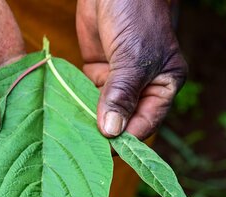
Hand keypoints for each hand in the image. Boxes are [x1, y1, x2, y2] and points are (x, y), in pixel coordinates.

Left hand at [76, 0, 187, 139]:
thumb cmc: (135, 14)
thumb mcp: (132, 57)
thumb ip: (121, 94)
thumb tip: (111, 131)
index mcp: (162, 86)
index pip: (145, 123)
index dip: (126, 140)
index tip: (104, 152)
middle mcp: (141, 88)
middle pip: (123, 122)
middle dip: (105, 136)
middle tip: (83, 152)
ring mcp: (118, 82)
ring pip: (103, 113)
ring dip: (88, 124)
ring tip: (71, 140)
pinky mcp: (98, 72)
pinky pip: (87, 97)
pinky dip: (77, 106)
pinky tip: (64, 119)